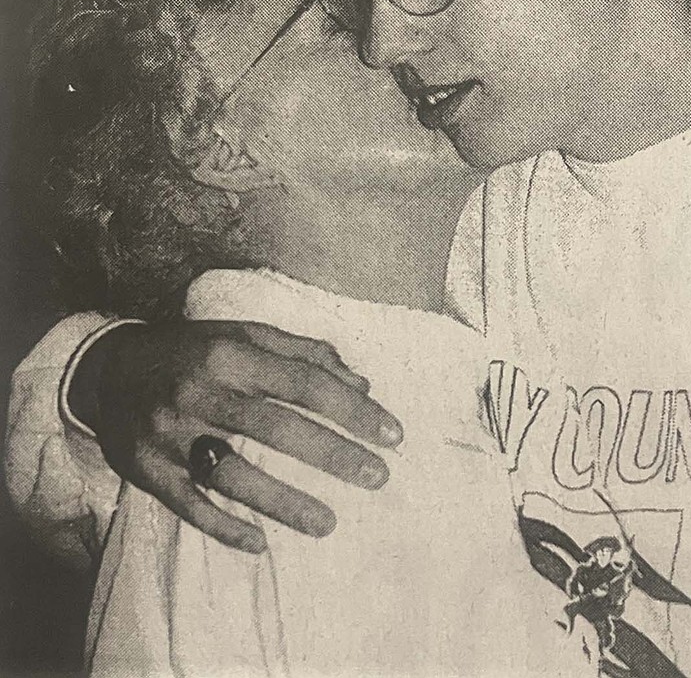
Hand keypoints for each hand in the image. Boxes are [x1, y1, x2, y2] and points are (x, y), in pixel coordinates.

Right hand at [70, 319, 401, 551]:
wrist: (108, 369)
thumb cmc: (194, 350)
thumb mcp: (246, 335)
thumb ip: (305, 354)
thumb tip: (362, 383)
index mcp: (231, 353)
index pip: (304, 383)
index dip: (352, 409)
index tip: (392, 434)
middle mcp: (200, 392)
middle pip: (276, 427)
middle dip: (333, 454)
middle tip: (379, 476)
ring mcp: (170, 434)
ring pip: (233, 474)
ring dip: (284, 502)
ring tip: (328, 524)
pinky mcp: (146, 470)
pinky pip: (188, 505)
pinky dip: (224, 527)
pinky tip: (261, 545)